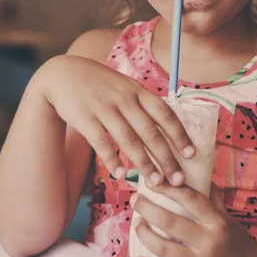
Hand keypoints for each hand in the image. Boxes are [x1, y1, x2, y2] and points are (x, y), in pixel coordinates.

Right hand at [35, 55, 194, 185]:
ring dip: (144, 164)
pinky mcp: (85, 118)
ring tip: (156, 183)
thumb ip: (144, 104)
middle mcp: (125, 99)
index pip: (165, 114)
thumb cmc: (102, 84)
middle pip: (150, 131)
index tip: (191, 154)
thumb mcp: (126, 86)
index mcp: (138, 92)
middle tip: (178, 180)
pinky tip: (122, 175)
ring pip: (129, 140)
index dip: (179, 135)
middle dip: (166, 157)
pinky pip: (101, 142)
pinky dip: (112, 160)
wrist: (65, 73)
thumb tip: (169, 128)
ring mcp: (105, 108)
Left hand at [131, 182, 256, 256]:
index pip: (189, 198)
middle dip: (147, 209)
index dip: (168, 188)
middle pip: (170, 221)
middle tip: (136, 201)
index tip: (152, 180)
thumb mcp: (227, 216)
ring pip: (164, 248)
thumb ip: (212, 197)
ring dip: (145, 235)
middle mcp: (208, 239)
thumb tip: (199, 173)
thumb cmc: (238, 241)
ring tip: (138, 225)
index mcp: (216, 220)